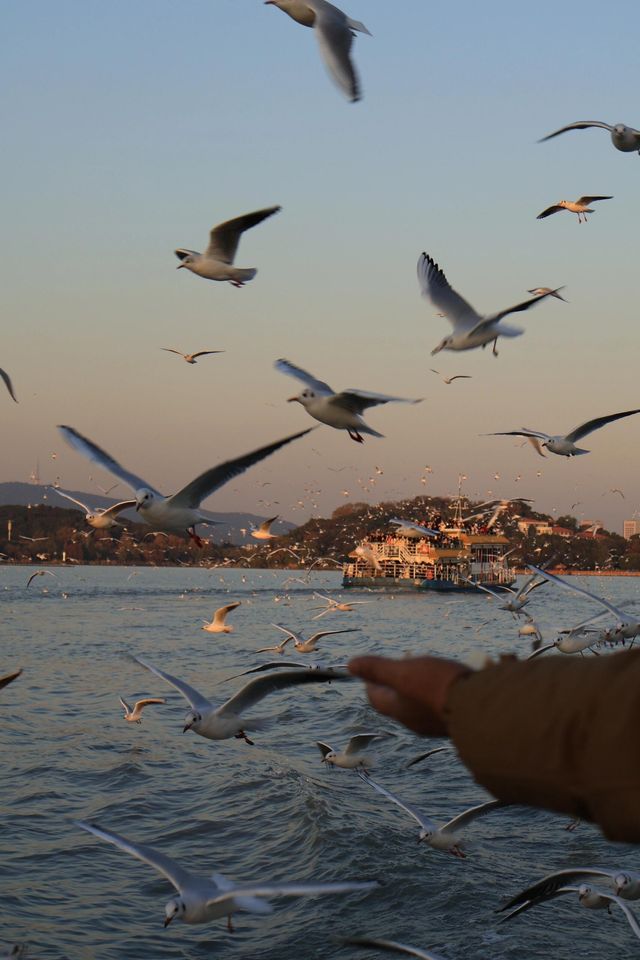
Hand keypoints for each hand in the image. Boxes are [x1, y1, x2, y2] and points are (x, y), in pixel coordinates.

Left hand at [348, 654, 470, 736]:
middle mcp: (414, 722)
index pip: (375, 697)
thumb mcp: (403, 672)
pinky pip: (438, 708)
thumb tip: (350, 665)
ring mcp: (435, 725)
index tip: (372, 668)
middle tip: (400, 666)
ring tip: (424, 671)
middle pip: (396, 703)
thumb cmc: (436, 687)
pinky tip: (447, 684)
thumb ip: (377, 668)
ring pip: (418, 706)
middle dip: (395, 684)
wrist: (479, 708)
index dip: (370, 681)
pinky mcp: (455, 722)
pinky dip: (436, 695)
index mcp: (398, 710)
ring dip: (417, 689)